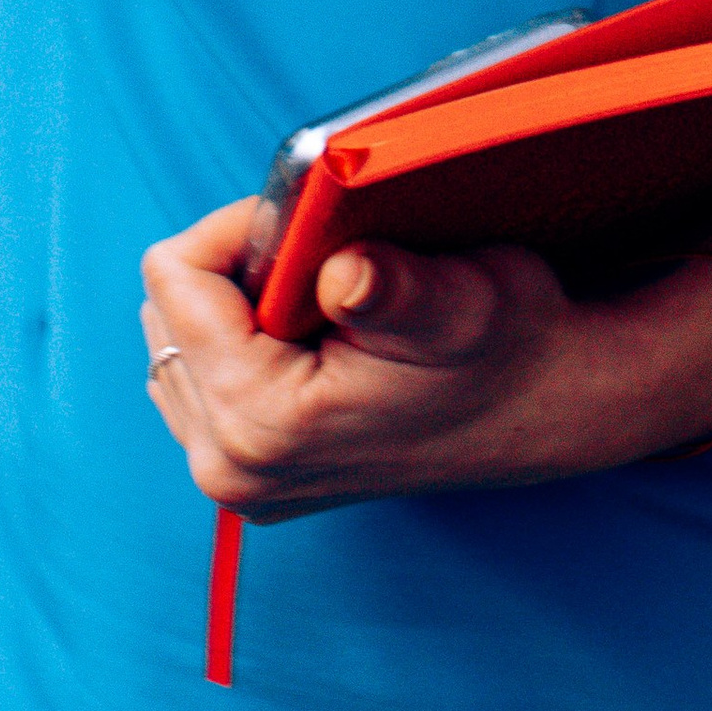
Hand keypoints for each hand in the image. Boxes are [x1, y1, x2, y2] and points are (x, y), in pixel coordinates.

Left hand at [138, 200, 711, 522]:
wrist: (546, 406)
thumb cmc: (505, 341)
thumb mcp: (461, 300)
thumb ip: (394, 290)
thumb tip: (345, 276)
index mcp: (260, 424)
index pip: (173, 276)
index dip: (241, 228)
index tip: (311, 235)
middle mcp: (230, 468)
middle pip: (165, 309)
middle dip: (234, 271)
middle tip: (322, 273)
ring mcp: (237, 482)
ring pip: (176, 340)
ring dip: (236, 306)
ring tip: (323, 312)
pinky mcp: (250, 478)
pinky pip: (196, 377)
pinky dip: (240, 341)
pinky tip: (310, 342)